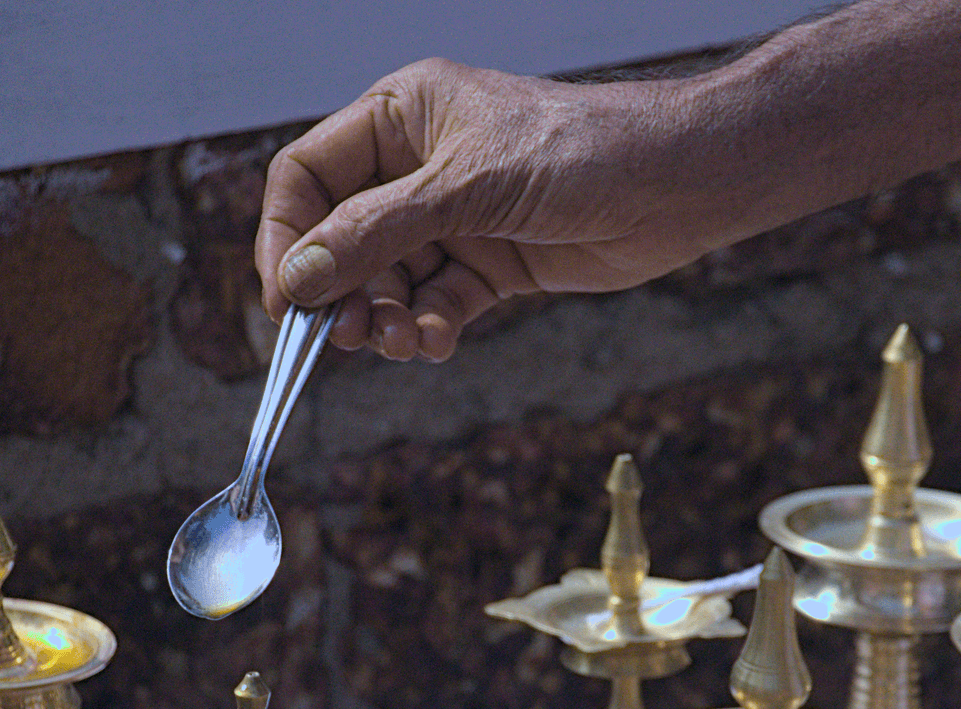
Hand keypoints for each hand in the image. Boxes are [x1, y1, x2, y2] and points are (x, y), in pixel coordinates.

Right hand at [256, 59, 740, 359]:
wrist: (676, 184)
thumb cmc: (580, 150)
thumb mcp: (467, 186)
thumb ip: (377, 232)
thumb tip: (300, 277)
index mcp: (402, 115)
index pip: (309, 176)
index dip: (286, 235)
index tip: (285, 298)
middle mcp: (421, 166)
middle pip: (343, 239)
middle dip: (342, 291)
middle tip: (346, 337)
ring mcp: (457, 219)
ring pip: (389, 280)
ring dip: (385, 317)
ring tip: (399, 341)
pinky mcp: (493, 265)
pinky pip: (437, 303)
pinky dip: (428, 327)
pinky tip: (436, 341)